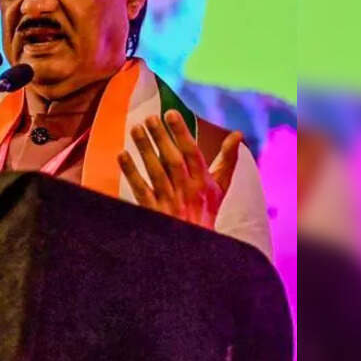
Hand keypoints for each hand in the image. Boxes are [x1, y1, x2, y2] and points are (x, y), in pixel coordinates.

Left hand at [117, 110, 242, 228]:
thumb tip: (238, 134)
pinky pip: (140, 189)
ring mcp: (168, 200)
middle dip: (162, 138)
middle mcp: (186, 190)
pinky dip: (131, 172)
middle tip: (150, 118)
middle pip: (173, 161)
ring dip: (145, 150)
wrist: (193, 246)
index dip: (181, 133)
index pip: (192, 153)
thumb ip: (227, 159)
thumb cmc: (206, 210)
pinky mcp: (152, 210)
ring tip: (136, 128)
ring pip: (156, 172)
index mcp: (203, 182)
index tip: (171, 114)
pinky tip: (122, 155)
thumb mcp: (220, 187)